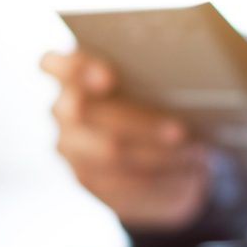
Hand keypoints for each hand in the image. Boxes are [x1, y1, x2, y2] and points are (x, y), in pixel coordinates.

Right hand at [40, 50, 210, 229]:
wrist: (150, 151)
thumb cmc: (153, 101)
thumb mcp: (151, 84)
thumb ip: (150, 78)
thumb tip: (184, 82)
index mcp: (70, 76)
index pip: (53, 64)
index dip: (76, 69)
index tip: (107, 78)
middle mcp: (62, 110)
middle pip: (87, 114)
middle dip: (136, 123)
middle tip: (180, 130)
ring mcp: (70, 147)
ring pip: (107, 151)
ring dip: (155, 153)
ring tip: (193, 151)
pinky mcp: (87, 179)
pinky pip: (121, 182)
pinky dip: (158, 176)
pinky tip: (186, 172)